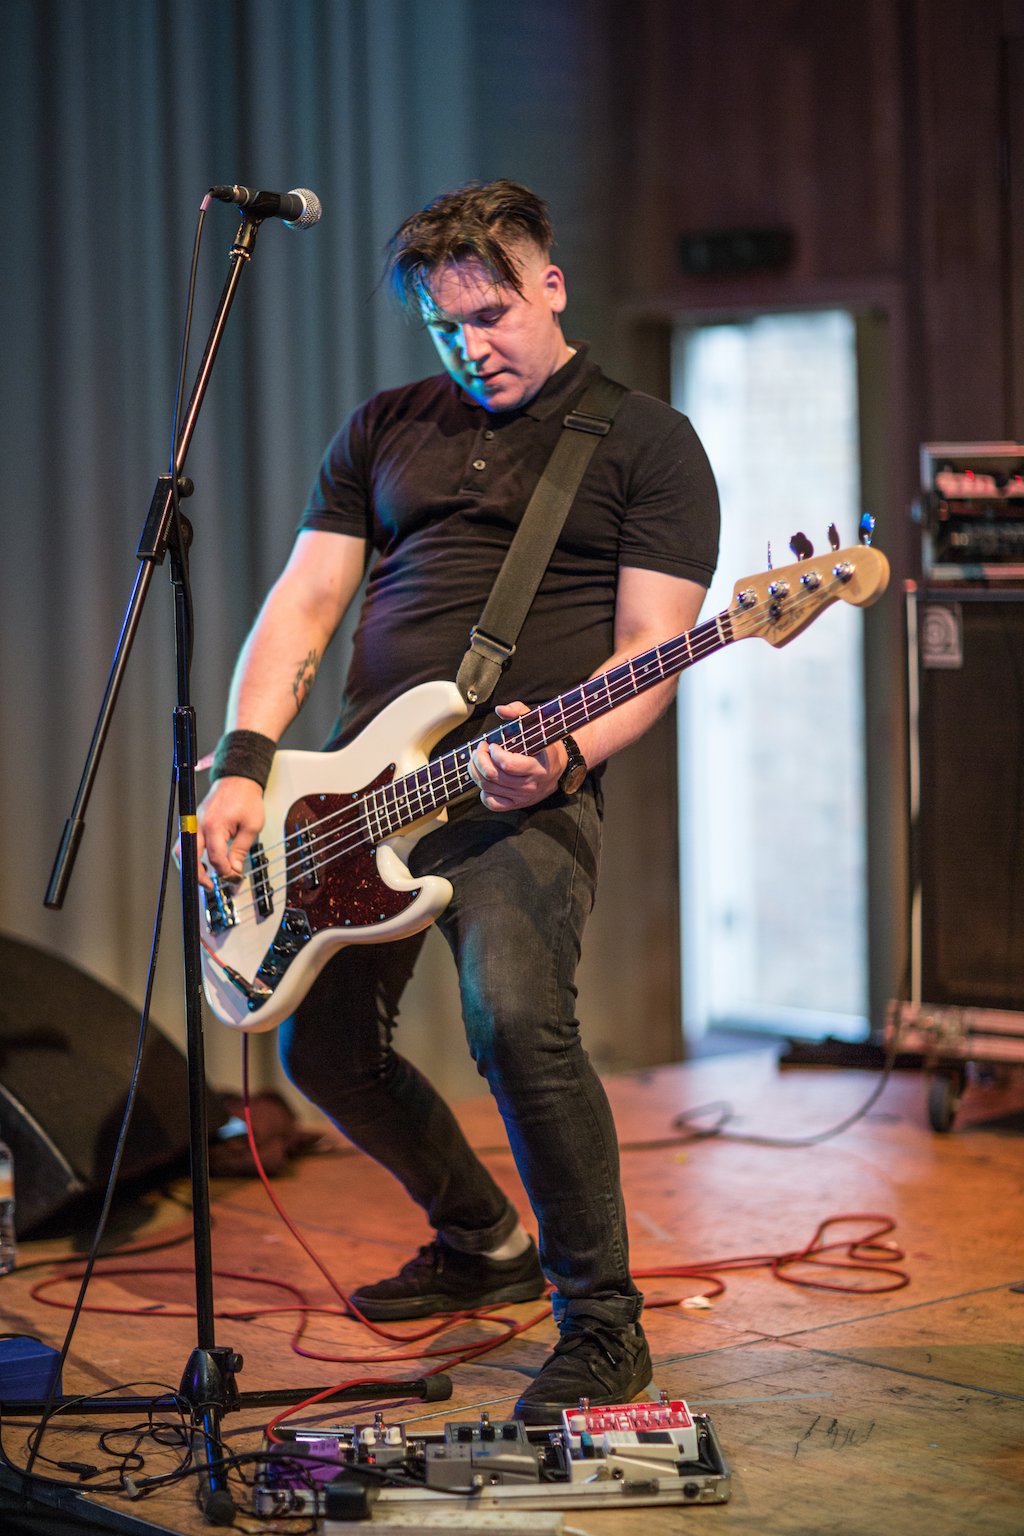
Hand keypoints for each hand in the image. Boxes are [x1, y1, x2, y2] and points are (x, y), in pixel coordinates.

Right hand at [188, 776, 265, 891]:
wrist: (237, 780)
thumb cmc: (246, 799)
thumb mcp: (252, 827)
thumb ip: (240, 850)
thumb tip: (234, 869)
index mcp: (214, 826)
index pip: (215, 858)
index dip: (225, 872)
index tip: (235, 876)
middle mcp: (198, 825)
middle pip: (189, 857)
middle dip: (199, 876)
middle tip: (211, 886)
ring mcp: (193, 823)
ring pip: (181, 851)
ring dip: (190, 867)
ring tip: (205, 878)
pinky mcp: (193, 822)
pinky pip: (186, 842)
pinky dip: (190, 855)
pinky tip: (201, 863)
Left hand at [469, 702, 567, 810]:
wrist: (559, 770)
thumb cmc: (546, 746)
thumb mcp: (538, 725)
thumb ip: (520, 712)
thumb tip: (500, 710)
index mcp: (537, 766)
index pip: (508, 764)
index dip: (493, 753)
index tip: (492, 744)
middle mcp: (530, 784)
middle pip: (493, 776)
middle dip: (479, 759)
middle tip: (480, 750)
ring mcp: (523, 796)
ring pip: (488, 788)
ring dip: (476, 771)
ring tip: (478, 760)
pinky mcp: (516, 804)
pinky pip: (493, 804)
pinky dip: (483, 792)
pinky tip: (486, 780)